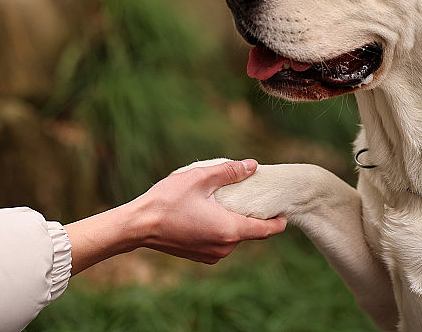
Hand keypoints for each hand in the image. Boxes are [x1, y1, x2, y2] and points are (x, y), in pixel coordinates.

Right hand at [66, 159, 286, 274]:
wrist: (137, 226)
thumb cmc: (167, 200)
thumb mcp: (201, 178)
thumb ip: (230, 172)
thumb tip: (253, 165)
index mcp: (229, 229)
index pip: (266, 230)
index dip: (278, 222)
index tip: (284, 213)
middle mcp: (224, 247)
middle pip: (250, 232)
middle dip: (253, 216)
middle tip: (253, 197)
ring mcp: (211, 254)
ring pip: (234, 237)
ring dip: (235, 222)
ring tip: (229, 203)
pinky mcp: (200, 256)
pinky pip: (220, 243)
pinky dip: (222, 230)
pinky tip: (212, 214)